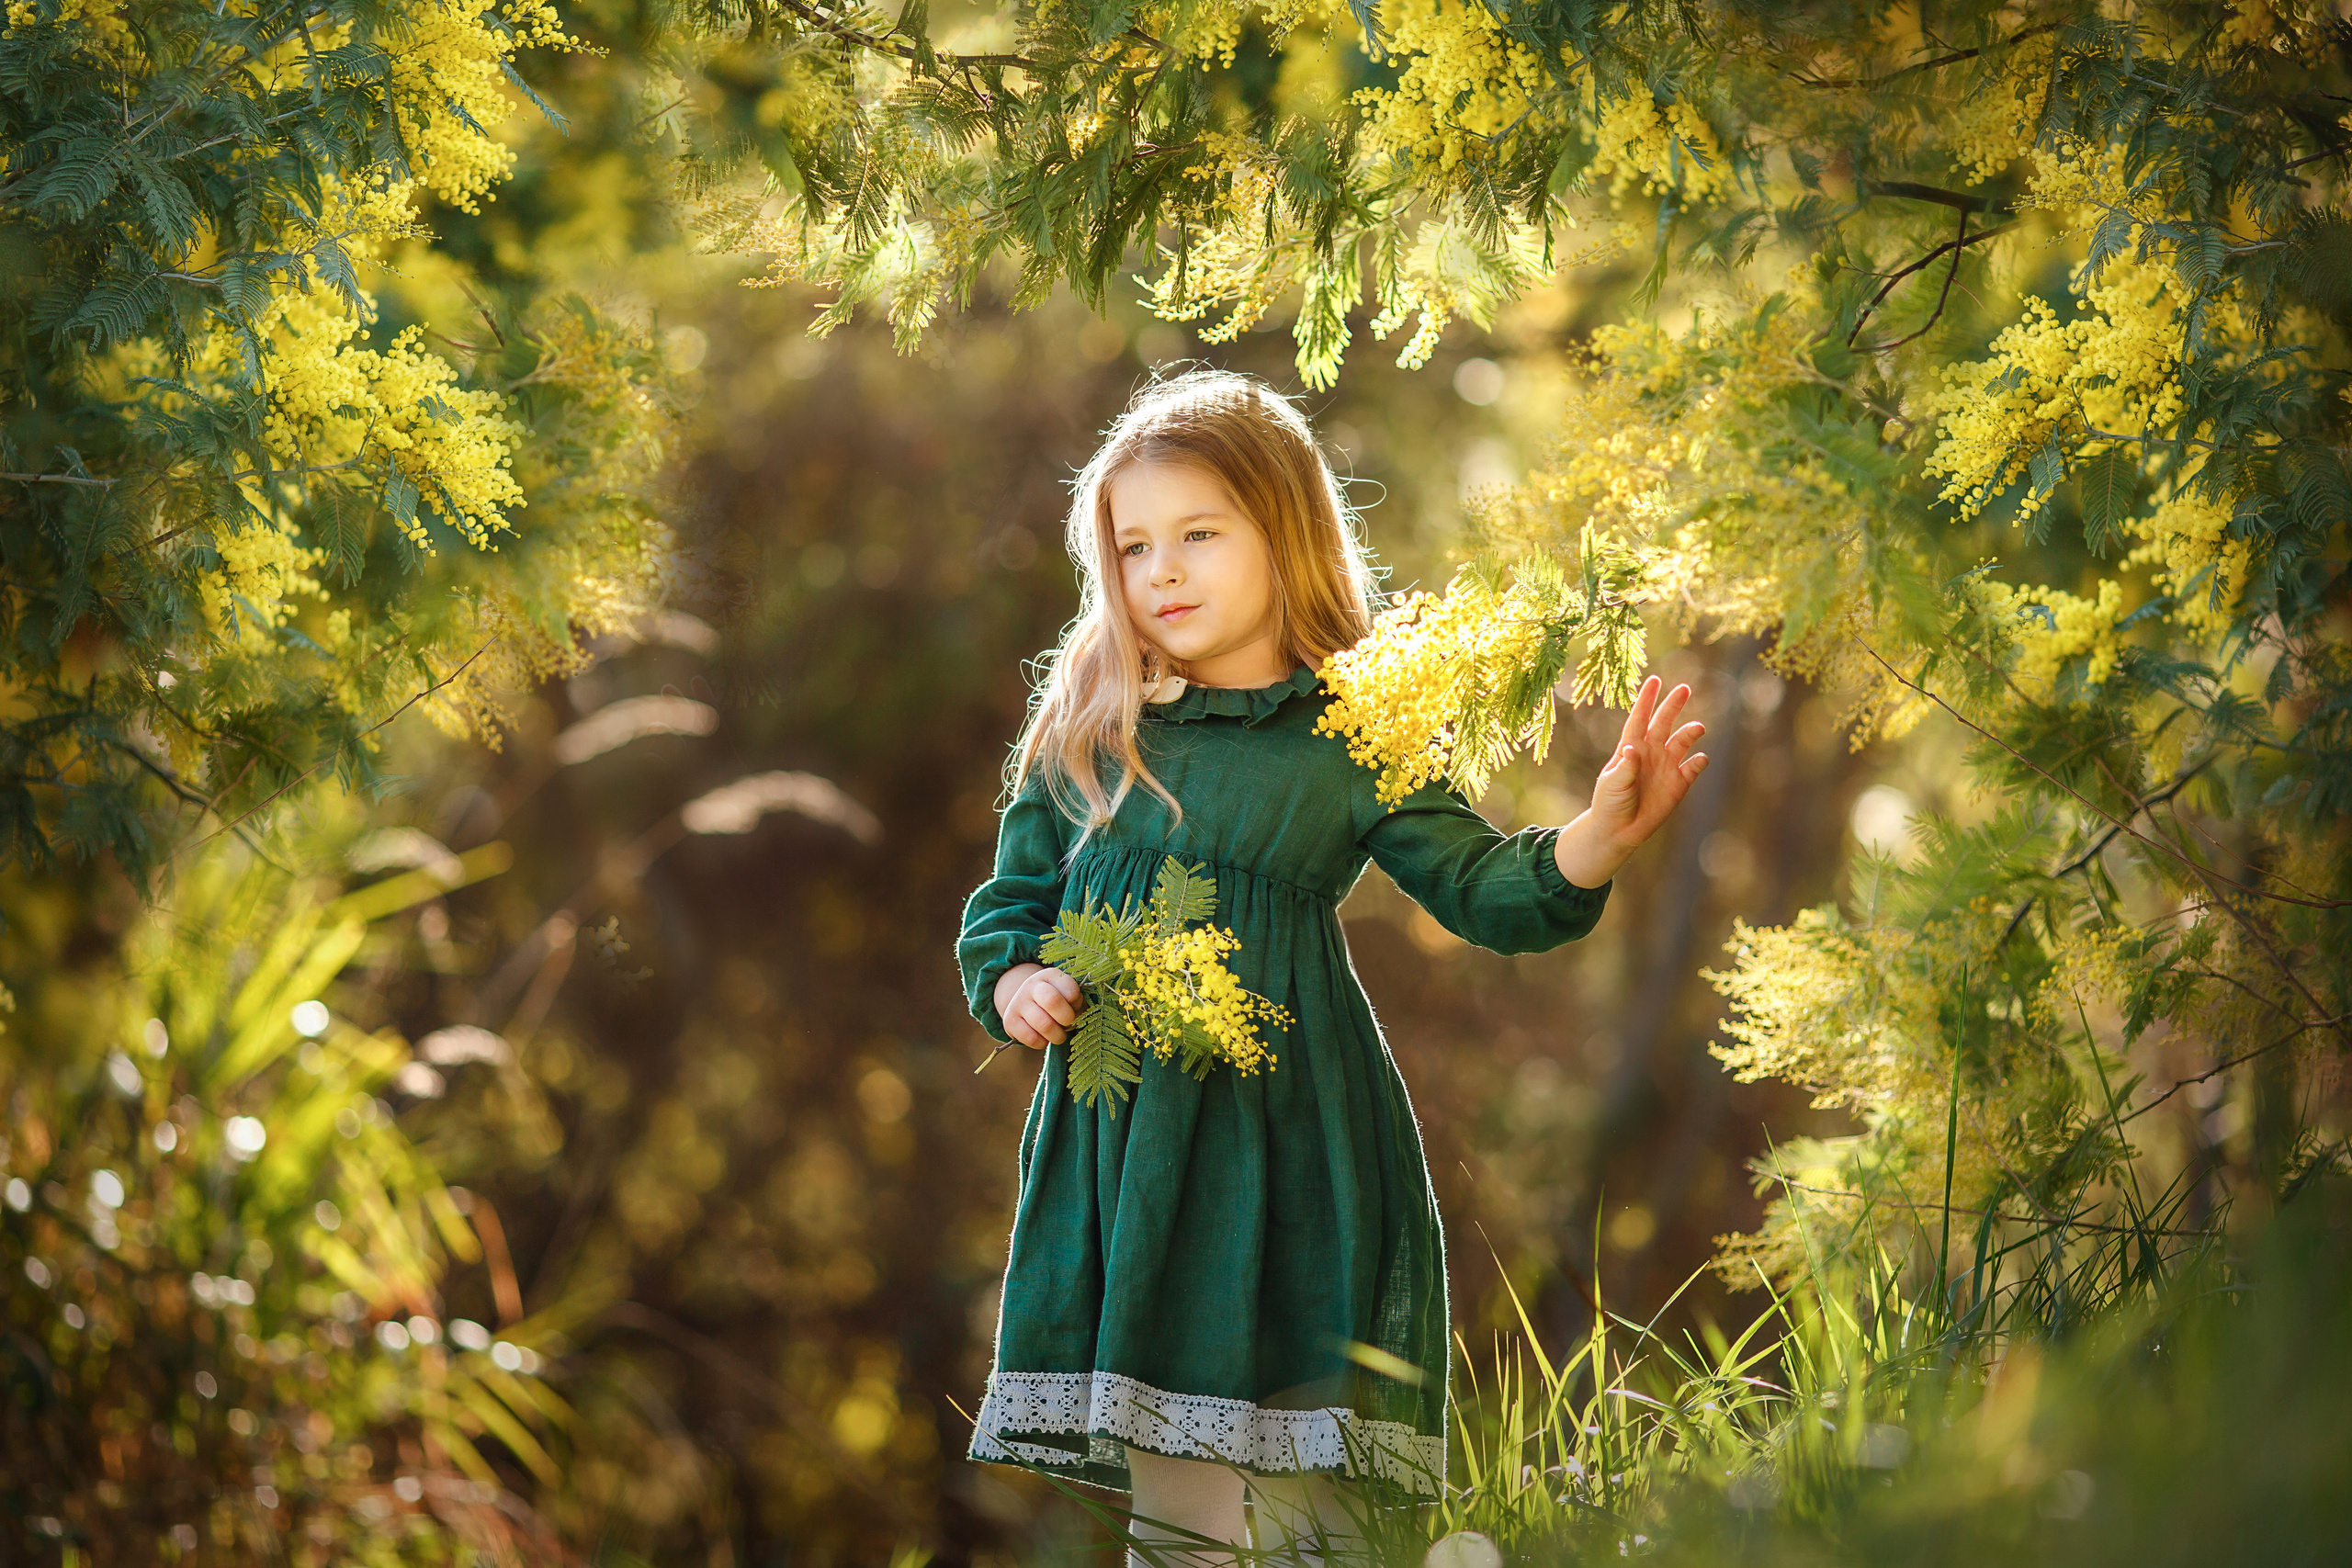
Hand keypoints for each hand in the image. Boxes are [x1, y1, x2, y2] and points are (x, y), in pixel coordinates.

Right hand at [994, 962, 1085, 1049]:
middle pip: (1053, 1001)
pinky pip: (1031, 1038)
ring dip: (1057, 1035)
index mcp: (1050, 975)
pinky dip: (1042, 1043)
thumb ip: (1076, 1003)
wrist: (1025, 1005)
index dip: (1078, 1004)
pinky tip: (1043, 1038)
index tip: (1075, 1008)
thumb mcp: (1066, 995)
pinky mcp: (1009, 1020)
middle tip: (1068, 1023)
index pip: (1071, 990)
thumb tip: (1078, 1017)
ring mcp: (1018, 1002)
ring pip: (1044, 1024)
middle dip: (1067, 1018)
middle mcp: (1031, 985)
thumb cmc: (1056, 1002)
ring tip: (1059, 1034)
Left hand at [1552, 675, 1709, 888]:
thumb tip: (1632, 749)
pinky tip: (1700, 759)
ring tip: (1697, 728)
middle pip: (1664, 723)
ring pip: (1682, 741)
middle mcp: (1650, 752)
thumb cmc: (1609, 803)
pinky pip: (1693, 767)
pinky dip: (1699, 761)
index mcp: (1630, 748)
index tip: (1655, 679)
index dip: (1646, 699)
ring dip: (1690, 733)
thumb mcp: (1612, 784)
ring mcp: (1666, 766)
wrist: (1619, 830)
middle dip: (1673, 706)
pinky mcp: (1679, 784)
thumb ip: (1625, 767)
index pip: (1639, 718)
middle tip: (1684, 689)